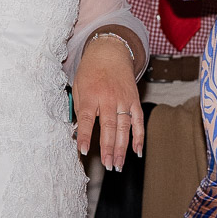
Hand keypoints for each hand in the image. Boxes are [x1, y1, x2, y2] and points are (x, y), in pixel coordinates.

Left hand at [74, 33, 143, 169]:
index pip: (87, 118)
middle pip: (109, 126)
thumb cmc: (90, 71)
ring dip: (122, 148)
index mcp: (91, 95)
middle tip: (108, 165)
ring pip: (124, 127)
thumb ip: (79, 108)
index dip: (84, 135)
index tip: (84, 151)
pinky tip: (137, 151)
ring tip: (118, 165)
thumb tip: (76, 132)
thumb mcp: (78, 85)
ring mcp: (124, 100)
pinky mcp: (134, 100)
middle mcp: (109, 98)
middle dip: (108, 148)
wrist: (110, 52)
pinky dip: (139, 136)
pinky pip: (138, 121)